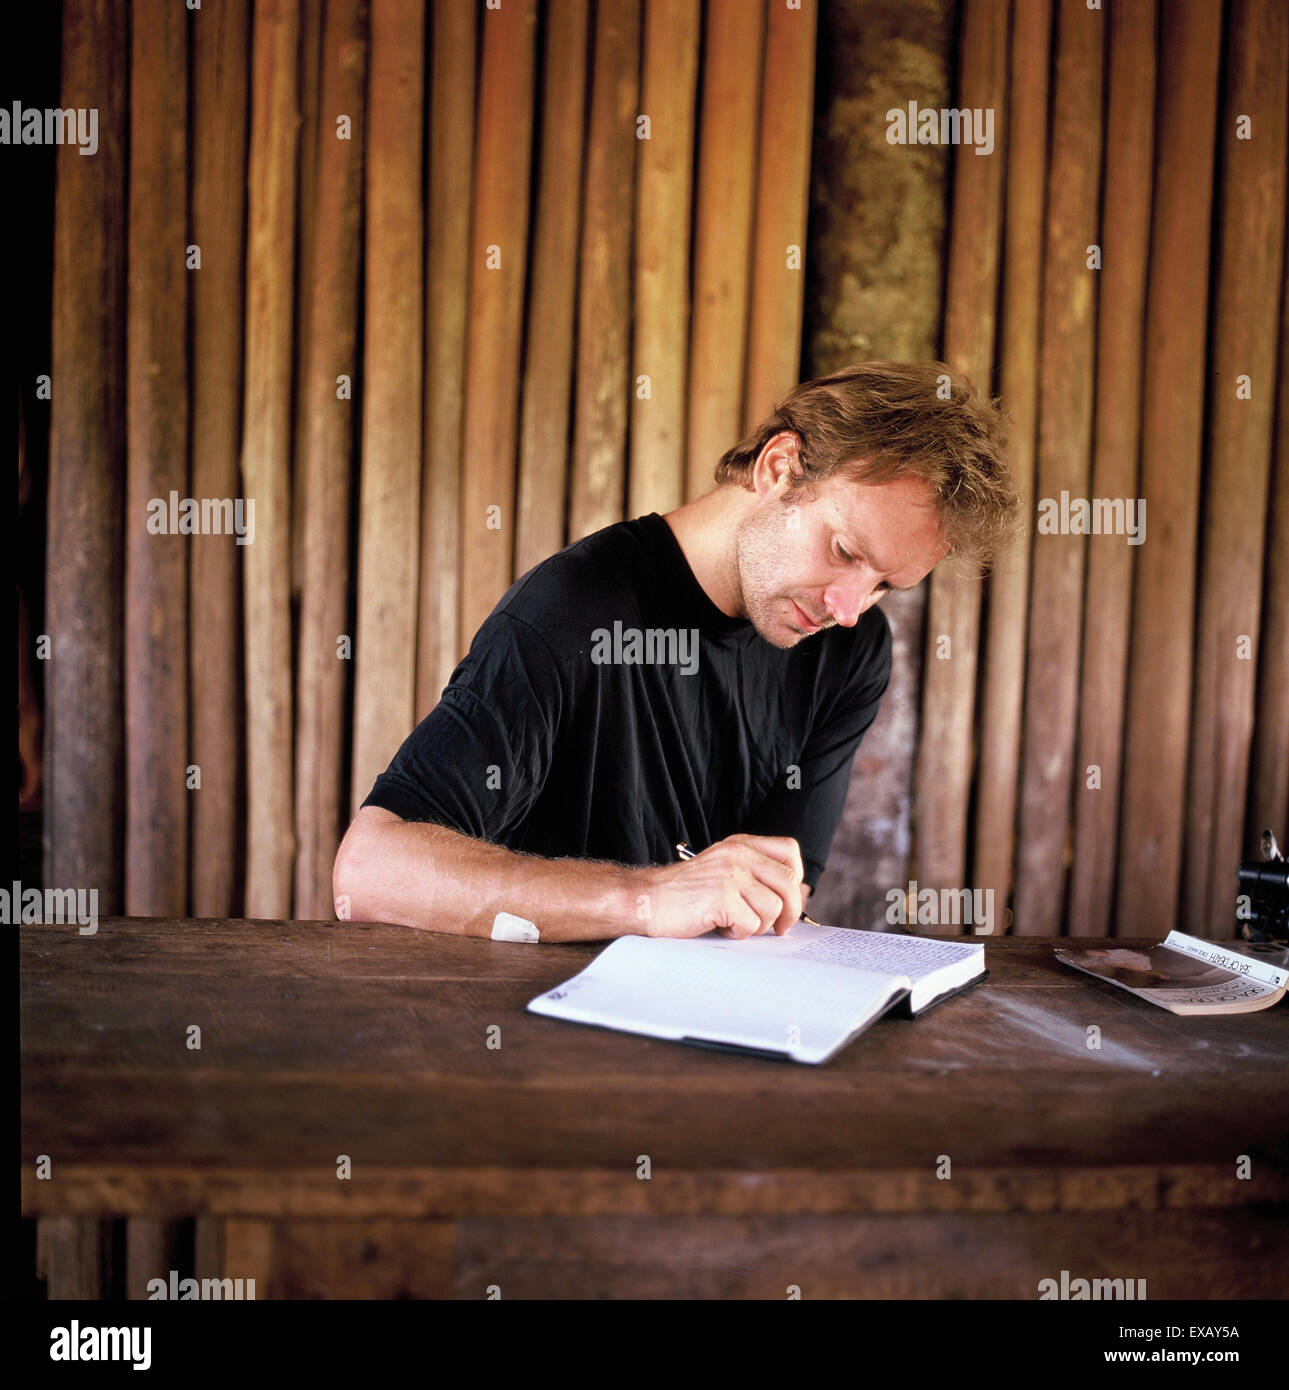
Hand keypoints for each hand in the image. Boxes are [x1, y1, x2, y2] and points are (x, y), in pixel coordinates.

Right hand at [638, 834, 805, 939]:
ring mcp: (730, 875)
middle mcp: (737, 855)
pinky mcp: (721, 897)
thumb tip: (789, 902)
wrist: (646, 900)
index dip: (796, 878)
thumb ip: (751, 874)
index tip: (787, 899)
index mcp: (739, 845)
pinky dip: (738, 933)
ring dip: (757, 925)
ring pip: (772, 908)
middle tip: (779, 928)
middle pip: (788, 882)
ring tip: (733, 922)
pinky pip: (751, 924)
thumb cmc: (683, 894)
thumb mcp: (721, 869)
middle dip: (789, 912)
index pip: (789, 851)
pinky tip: (720, 927)